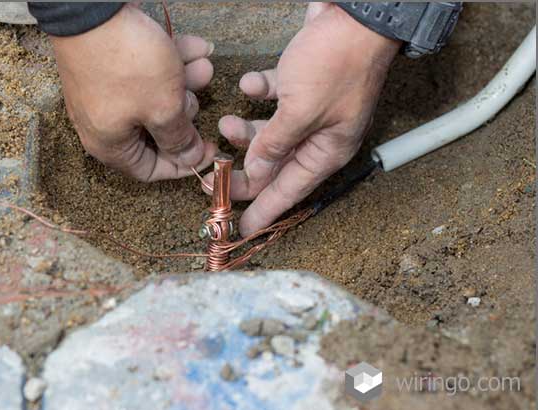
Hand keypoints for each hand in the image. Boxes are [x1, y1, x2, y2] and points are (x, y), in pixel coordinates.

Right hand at [49, 3, 216, 180]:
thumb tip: (189, 158)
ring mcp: (107, 93)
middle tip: (200, 96)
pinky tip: (197, 47)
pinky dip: (172, 62)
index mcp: (110, 145)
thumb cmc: (127, 64)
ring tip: (204, 64)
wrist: (93, 7)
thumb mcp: (163, 108)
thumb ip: (179, 138)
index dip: (183, 163)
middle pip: (156, 131)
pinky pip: (147, 74)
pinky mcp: (112, 66)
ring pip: (156, 97)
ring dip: (185, 82)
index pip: (150, 170)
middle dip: (186, 111)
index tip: (209, 150)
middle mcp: (105, 123)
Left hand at [210, 3, 399, 235]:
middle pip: (275, 164)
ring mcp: (311, 109)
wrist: (356, 12)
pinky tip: (251, 83)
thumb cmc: (337, 62)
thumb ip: (274, 145)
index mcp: (326, 151)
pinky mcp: (303, 84)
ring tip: (224, 122)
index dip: (263, 211)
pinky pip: (274, 98)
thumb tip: (256, 172)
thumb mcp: (299, 112)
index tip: (240, 229)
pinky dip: (260, 92)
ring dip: (245, 130)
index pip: (288, 191)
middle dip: (243, 168)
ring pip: (270, 133)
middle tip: (213, 173)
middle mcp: (319, 135)